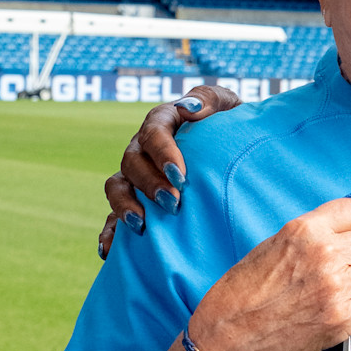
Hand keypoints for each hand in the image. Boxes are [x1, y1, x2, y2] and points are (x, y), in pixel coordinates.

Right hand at [98, 83, 240, 258]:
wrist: (240, 153)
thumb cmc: (234, 126)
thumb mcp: (229, 106)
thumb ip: (211, 100)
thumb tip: (190, 108)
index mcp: (163, 122)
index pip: (153, 132)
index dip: (162, 153)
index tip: (181, 175)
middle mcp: (144, 149)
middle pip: (132, 162)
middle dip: (149, 184)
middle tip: (173, 203)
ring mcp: (137, 176)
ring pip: (117, 187)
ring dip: (125, 206)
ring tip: (141, 226)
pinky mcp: (136, 202)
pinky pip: (113, 216)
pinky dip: (110, 233)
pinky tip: (110, 251)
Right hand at [187, 199, 350, 350]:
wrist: (228, 340)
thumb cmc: (242, 295)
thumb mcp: (271, 246)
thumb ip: (310, 237)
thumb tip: (340, 235)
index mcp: (305, 230)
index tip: (346, 240)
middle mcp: (325, 254)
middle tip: (336, 274)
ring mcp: (336, 287)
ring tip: (326, 298)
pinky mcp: (342, 319)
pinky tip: (330, 316)